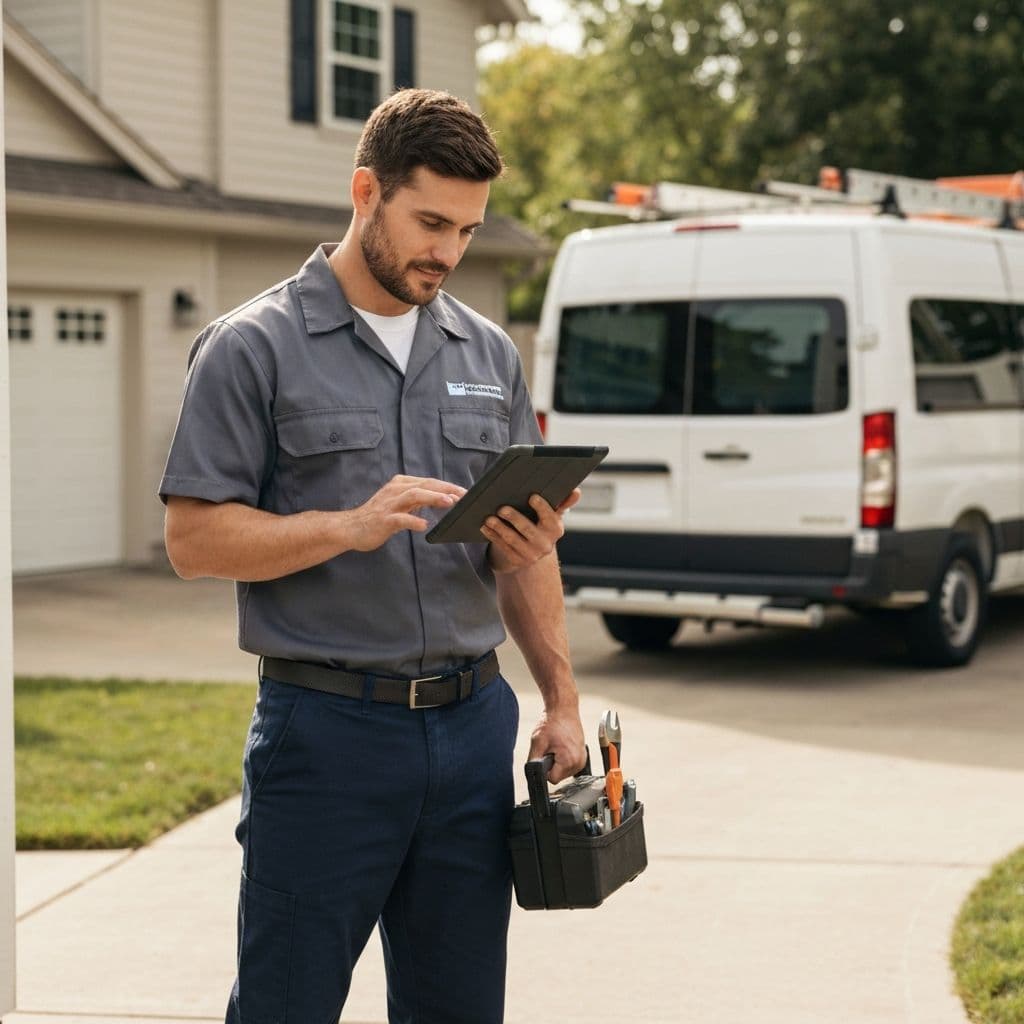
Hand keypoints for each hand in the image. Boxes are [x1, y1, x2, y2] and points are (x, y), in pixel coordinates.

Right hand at [344, 475, 464, 551]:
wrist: (350, 528)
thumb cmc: (378, 517)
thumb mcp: (400, 503)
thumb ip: (417, 500)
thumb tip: (442, 499)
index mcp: (400, 484)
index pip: (428, 482)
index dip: (448, 486)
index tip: (464, 492)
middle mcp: (395, 490)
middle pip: (424, 485)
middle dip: (446, 489)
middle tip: (463, 496)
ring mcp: (389, 504)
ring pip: (414, 496)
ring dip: (433, 498)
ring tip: (449, 502)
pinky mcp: (383, 520)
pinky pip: (400, 519)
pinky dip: (413, 520)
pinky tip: (424, 525)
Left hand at [481, 489, 580, 573]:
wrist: (532, 550)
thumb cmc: (541, 524)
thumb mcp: (553, 514)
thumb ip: (563, 502)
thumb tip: (577, 491)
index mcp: (556, 529)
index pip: (550, 518)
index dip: (542, 508)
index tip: (532, 497)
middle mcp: (545, 544)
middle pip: (527, 529)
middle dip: (514, 518)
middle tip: (502, 508)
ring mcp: (530, 555)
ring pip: (512, 539)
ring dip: (499, 528)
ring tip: (489, 518)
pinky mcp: (516, 561)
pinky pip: (502, 547)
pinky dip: (493, 536)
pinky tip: (485, 527)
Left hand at [527, 704, 585, 783]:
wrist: (563, 709)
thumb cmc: (553, 722)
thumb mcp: (537, 742)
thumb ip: (533, 761)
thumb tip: (532, 774)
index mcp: (569, 760)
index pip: (552, 779)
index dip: (545, 770)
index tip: (545, 757)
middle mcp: (579, 762)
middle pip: (559, 776)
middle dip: (552, 765)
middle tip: (551, 748)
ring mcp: (582, 759)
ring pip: (564, 772)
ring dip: (558, 762)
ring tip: (557, 746)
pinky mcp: (583, 755)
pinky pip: (570, 765)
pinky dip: (564, 758)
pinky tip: (562, 746)